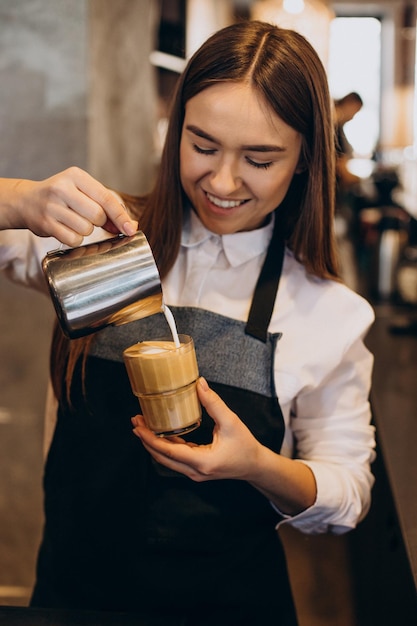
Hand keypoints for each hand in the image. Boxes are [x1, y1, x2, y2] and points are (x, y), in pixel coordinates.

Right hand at [3, 167, 137, 245]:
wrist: (26, 201)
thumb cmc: (63, 197)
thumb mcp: (84, 192)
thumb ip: (108, 206)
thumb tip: (130, 226)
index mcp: (76, 176)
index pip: (106, 198)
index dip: (120, 216)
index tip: (130, 229)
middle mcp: (62, 188)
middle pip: (98, 216)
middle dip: (99, 222)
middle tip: (86, 216)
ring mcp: (52, 206)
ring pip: (86, 229)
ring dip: (85, 231)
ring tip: (72, 221)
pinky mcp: (45, 224)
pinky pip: (73, 240)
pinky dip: (74, 239)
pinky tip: (66, 229)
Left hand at [132, 377, 316, 514]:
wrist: (255, 465)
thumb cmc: (245, 445)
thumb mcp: (231, 422)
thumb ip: (214, 403)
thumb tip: (199, 383)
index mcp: (202, 461)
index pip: (169, 451)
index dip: (150, 438)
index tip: (138, 425)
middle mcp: (195, 471)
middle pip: (162, 458)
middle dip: (146, 440)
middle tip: (135, 422)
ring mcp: (194, 473)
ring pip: (166, 460)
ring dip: (153, 444)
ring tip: (142, 426)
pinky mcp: (195, 470)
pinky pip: (175, 459)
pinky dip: (165, 447)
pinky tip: (160, 433)